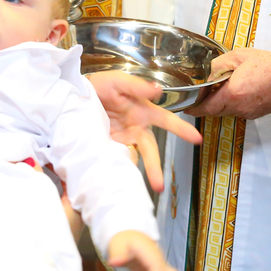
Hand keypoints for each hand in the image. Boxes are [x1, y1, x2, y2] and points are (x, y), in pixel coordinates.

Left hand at [87, 71, 201, 192]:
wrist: (73, 95)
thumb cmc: (100, 85)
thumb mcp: (117, 81)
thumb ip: (137, 87)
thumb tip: (159, 91)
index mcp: (142, 111)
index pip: (166, 121)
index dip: (182, 129)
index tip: (197, 139)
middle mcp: (135, 128)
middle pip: (149, 149)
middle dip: (155, 167)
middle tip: (160, 186)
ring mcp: (121, 139)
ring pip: (134, 158)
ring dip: (137, 173)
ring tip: (137, 189)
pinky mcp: (107, 146)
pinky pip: (117, 159)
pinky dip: (119, 168)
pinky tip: (118, 178)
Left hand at [189, 48, 270, 120]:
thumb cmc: (268, 66)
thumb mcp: (239, 56)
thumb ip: (218, 65)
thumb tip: (210, 76)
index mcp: (232, 94)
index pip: (207, 108)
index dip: (194, 108)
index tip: (186, 107)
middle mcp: (238, 108)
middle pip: (215, 111)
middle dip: (206, 104)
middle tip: (202, 94)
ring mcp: (247, 113)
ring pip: (226, 111)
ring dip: (220, 103)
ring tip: (222, 88)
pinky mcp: (255, 114)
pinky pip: (237, 111)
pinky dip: (233, 103)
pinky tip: (237, 91)